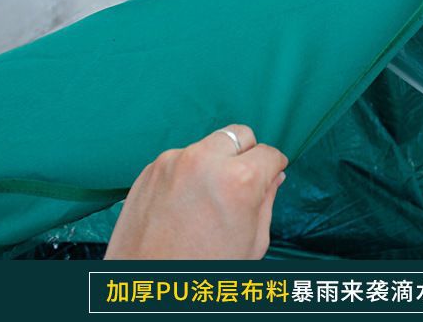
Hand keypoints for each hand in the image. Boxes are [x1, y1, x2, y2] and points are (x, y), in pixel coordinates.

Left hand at [104, 124, 287, 259]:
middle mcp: (204, 161)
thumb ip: (266, 201)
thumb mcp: (252, 242)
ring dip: (215, 162)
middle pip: (239, 135)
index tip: (272, 174)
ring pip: (208, 145)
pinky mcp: (150, 169)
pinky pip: (181, 159)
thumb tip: (274, 176)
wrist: (148, 286)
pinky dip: (188, 173)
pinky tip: (186, 202)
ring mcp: (173, 162)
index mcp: (238, 179)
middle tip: (242, 180)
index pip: (269, 153)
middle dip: (246, 154)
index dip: (274, 166)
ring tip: (209, 196)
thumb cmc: (202, 271)